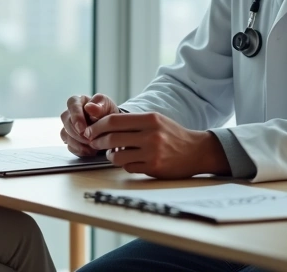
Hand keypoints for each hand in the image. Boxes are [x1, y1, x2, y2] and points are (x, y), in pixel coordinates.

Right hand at [61, 93, 118, 156]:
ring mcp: (69, 127)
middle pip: (66, 121)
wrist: (113, 127)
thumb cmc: (108, 112)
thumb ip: (99, 107)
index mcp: (78, 101)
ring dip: (78, 142)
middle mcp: (70, 113)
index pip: (72, 104)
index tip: (82, 128)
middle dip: (77, 132)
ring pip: (65, 134)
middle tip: (89, 139)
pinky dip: (79, 150)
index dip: (76, 117)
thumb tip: (89, 107)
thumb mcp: (107, 106)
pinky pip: (69, 146)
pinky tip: (90, 151)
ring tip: (92, 146)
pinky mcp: (70, 139)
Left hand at [85, 112, 230, 178]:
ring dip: (110, 156)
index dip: (97, 126)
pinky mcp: (154, 168)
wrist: (197, 151)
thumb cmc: (173, 134)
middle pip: (112, 138)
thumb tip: (104, 127)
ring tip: (112, 154)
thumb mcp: (156, 120)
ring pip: (117, 156)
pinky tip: (128, 161)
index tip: (90, 131)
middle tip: (94, 143)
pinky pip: (128, 167)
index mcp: (149, 119)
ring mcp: (152, 153)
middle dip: (97, 142)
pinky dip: (124, 165)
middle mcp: (150, 135)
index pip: (114, 121)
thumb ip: (133, 122)